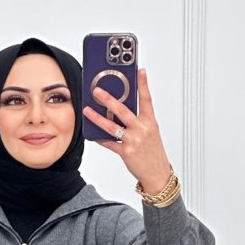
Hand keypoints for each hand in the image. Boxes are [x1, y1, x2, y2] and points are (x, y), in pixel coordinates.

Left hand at [82, 67, 172, 194]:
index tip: (140, 71)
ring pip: (112, 127)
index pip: (147, 99)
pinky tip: (92, 133)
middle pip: (123, 111)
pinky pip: (109, 143)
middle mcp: (142, 129)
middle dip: (108, 99)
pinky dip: (100, 138)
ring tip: (87, 110)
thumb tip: (121, 110)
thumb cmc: (153, 152)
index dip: (143, 84)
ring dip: (97, 118)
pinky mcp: (126, 152)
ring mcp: (133, 141)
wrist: (157, 174)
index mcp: (150, 122)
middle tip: (97, 90)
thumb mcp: (151, 132)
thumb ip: (139, 120)